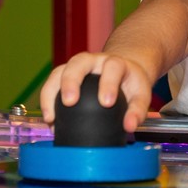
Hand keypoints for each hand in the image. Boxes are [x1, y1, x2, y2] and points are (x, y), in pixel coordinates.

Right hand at [40, 52, 155, 132]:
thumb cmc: (130, 84)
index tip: (106, 103)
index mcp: (115, 63)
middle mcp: (92, 60)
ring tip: (51, 117)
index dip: (108, 83)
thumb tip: (129, 126)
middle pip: (77, 63)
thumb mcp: (140, 94)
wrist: (122, 71)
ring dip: (51, 93)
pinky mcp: (63, 75)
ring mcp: (75, 66)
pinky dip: (47, 101)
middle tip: (70, 102)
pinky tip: (50, 120)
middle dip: (71, 81)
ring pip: (58, 72)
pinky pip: (51, 84)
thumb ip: (137, 110)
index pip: (112, 67)